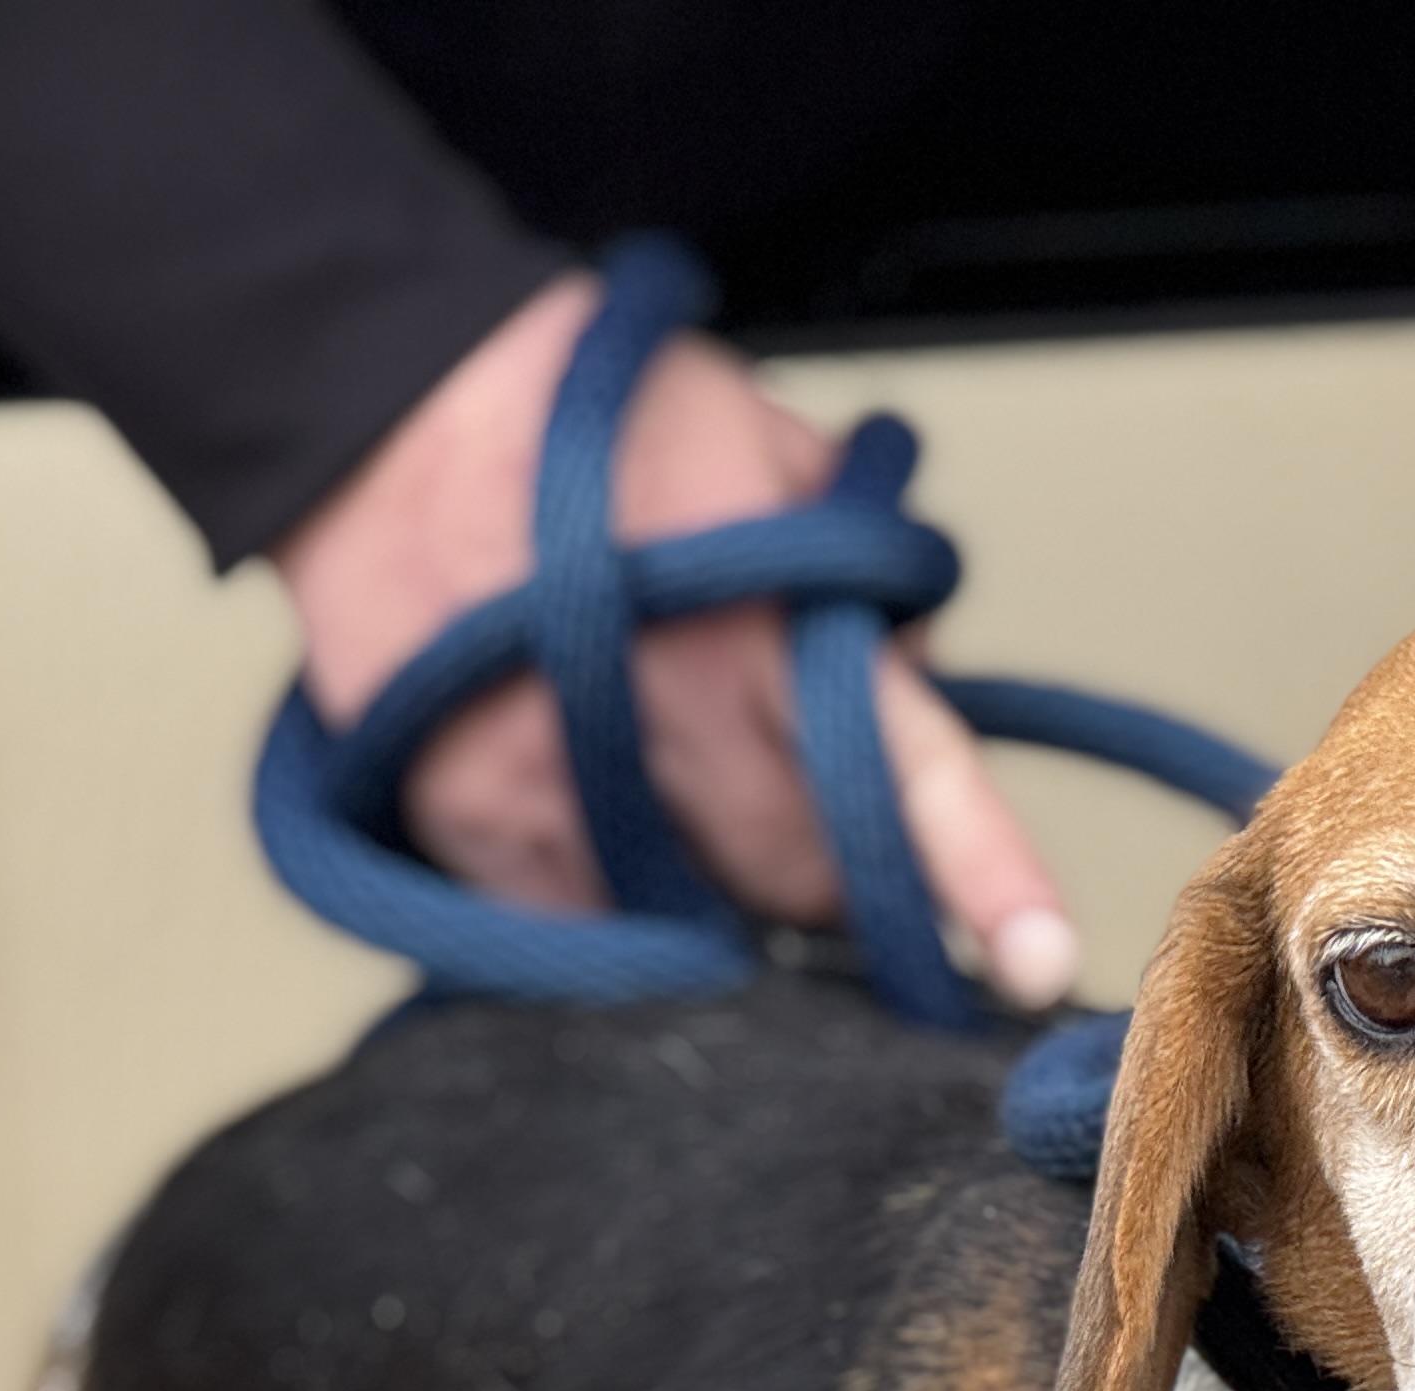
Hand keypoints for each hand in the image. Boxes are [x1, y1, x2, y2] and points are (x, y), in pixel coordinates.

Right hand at [269, 276, 1076, 1004]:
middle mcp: (666, 714)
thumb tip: (917, 676)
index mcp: (764, 620)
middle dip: (836, 869)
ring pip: (701, 920)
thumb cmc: (589, 421)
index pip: (896, 765)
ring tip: (682, 783)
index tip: (1036, 960)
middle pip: (807, 882)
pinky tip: (602, 810)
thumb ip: (861, 570)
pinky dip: (617, 896)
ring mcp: (560, 784)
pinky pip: (586, 924)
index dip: (979, 870)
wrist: (377, 407)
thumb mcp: (767, 451)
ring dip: (724, 885)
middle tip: (799, 798)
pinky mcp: (474, 824)